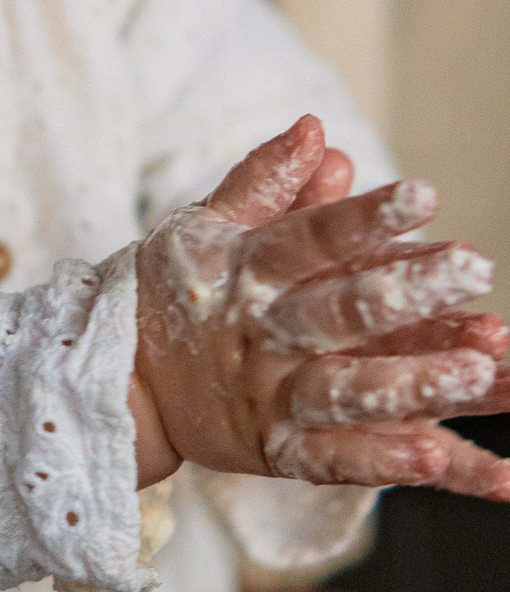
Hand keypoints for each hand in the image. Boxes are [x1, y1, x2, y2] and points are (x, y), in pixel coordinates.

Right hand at [130, 115, 509, 496]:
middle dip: (407, 293)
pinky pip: (335, 459)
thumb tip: (317, 130)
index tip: (426, 193)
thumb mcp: (205, 230)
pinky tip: (439, 454)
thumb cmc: (175, 295)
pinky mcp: (278, 450)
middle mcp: (262, 335)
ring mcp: (271, 396)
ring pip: (346, 392)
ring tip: (481, 372)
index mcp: (247, 271)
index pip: (308, 237)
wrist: (119, 382)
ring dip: (413, 384)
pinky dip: (384, 461)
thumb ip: (266, 183)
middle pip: (338, 312)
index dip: (364, 217)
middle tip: (475, 269)